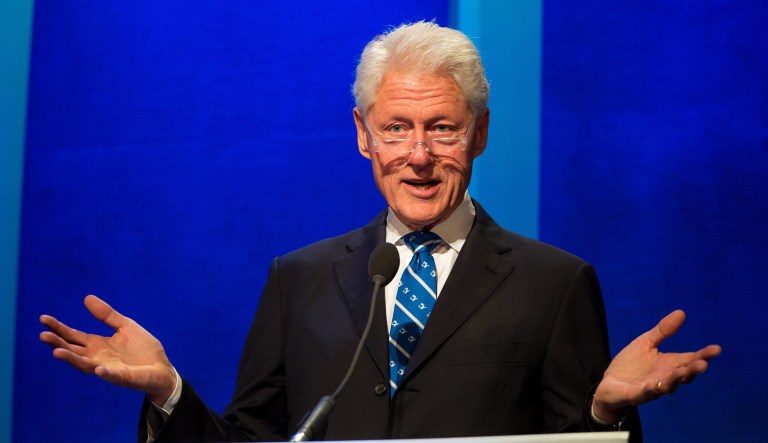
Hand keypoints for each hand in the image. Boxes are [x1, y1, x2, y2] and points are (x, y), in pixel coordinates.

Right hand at [39, 295, 176, 405]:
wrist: (162, 368)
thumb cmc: (142, 349)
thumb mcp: (125, 326)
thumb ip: (107, 315)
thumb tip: (87, 297)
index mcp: (98, 345)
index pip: (73, 336)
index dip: (59, 328)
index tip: (43, 319)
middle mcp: (98, 358)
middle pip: (73, 350)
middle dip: (58, 344)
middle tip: (43, 335)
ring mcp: (109, 369)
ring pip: (86, 365)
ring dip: (72, 359)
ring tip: (57, 352)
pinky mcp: (125, 378)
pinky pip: (113, 376)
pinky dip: (104, 373)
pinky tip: (97, 368)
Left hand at [592, 310, 720, 422]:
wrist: (609, 384)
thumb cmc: (631, 364)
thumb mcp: (646, 343)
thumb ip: (663, 331)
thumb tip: (681, 312)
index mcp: (669, 364)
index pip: (690, 359)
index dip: (703, 355)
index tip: (717, 349)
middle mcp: (665, 377)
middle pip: (683, 375)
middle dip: (693, 370)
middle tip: (703, 363)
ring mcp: (652, 388)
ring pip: (668, 386)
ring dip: (676, 379)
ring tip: (684, 372)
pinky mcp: (636, 395)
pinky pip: (644, 394)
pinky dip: (649, 390)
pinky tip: (652, 386)